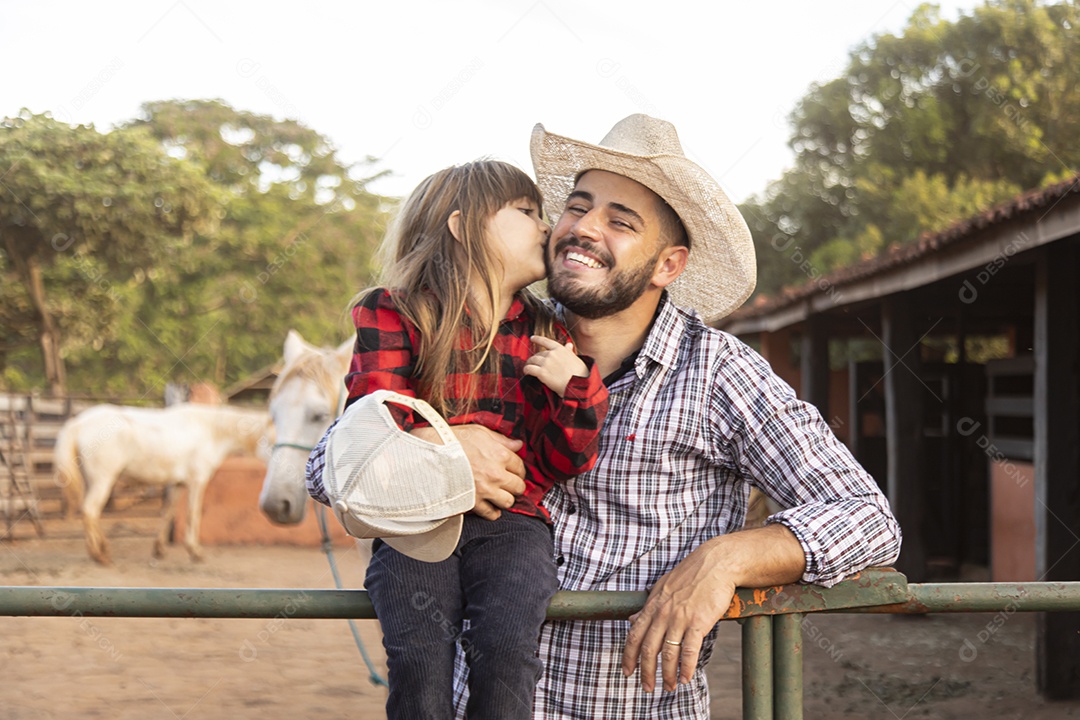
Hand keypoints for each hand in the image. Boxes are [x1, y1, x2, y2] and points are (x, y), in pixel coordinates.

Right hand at [414, 424, 525, 519]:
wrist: (429, 456)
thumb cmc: (451, 441)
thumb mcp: (478, 432)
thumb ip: (501, 439)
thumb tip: (518, 444)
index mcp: (499, 455)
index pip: (520, 466)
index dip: (518, 469)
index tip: (514, 471)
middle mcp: (496, 474)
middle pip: (519, 486)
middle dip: (515, 485)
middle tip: (509, 484)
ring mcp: (485, 490)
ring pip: (508, 502)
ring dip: (506, 499)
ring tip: (500, 495)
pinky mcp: (473, 503)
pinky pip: (492, 514)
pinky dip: (493, 512)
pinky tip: (490, 506)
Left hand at [523, 336, 587, 396]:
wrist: (578, 383)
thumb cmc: (579, 373)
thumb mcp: (575, 358)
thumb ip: (569, 351)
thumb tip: (568, 345)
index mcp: (560, 349)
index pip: (546, 341)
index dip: (537, 339)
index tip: (532, 338)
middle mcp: (552, 354)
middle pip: (538, 354)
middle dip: (535, 358)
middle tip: (533, 363)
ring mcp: (546, 363)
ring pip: (532, 360)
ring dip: (529, 363)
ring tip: (528, 367)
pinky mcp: (542, 372)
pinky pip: (529, 369)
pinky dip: (526, 370)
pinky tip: (526, 372)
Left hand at [621, 525, 804, 691]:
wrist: (717, 563)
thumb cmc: (691, 575)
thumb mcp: (663, 587)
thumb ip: (648, 605)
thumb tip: (632, 618)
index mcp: (653, 604)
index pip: (634, 635)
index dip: (628, 656)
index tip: (627, 672)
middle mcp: (663, 613)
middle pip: (648, 649)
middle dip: (645, 672)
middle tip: (647, 687)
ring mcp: (680, 618)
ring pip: (668, 653)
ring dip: (667, 674)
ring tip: (669, 686)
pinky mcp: (699, 622)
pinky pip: (689, 651)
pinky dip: (687, 668)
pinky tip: (686, 678)